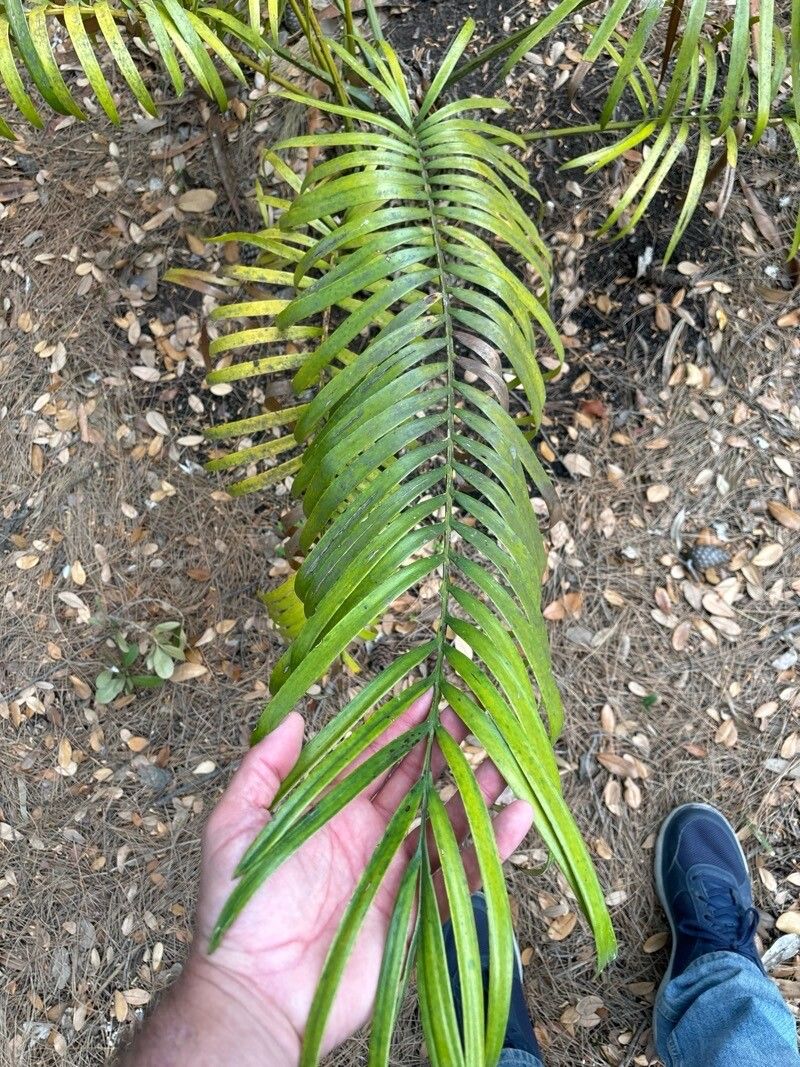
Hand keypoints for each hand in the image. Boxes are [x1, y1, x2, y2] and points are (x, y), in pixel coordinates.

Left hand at [122, 691, 532, 1065]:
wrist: (257, 993)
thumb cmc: (237, 910)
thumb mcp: (235, 827)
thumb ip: (262, 770)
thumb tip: (298, 717)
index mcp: (329, 808)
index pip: (374, 753)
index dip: (402, 722)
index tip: (432, 691)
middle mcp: (367, 832)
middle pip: (417, 778)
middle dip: (447, 745)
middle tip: (478, 712)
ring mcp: (394, 869)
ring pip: (445, 817)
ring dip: (476, 788)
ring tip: (506, 757)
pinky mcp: (415, 908)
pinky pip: (460, 871)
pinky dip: (492, 846)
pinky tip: (516, 816)